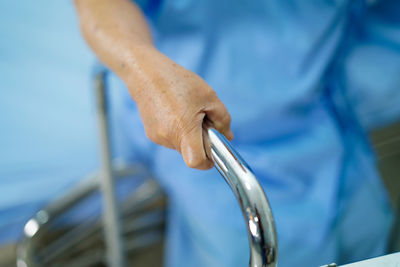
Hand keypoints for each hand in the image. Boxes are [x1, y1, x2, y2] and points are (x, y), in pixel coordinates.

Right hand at [126, 47, 232, 168]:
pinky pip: (170, 138)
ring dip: (188, 134)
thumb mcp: (209, 96)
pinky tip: (175, 111)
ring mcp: (157, 136)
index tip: (213, 152)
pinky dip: (177, 130)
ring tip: (186, 111)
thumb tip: (228, 136)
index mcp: (183, 130)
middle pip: (190, 153)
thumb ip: (222, 119)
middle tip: (202, 120)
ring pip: (180, 145)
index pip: (196, 162)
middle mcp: (168, 137)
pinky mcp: (151, 133)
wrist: (145, 73)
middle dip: (200, 142)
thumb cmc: (178, 81)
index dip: (207, 162)